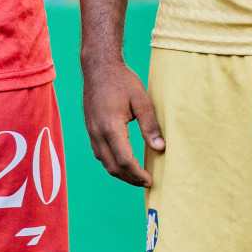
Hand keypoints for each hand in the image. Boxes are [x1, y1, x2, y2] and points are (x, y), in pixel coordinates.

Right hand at [82, 59, 164, 186]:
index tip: (150, 180)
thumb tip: (160, 148)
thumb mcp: (142, 100)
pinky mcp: (90, 130)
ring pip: (104, 162)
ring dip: (120, 173)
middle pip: (112, 167)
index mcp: (110, 128)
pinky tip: (124, 162)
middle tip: (146, 183)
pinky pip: (100, 153)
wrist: (99, 68)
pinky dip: (112, 163)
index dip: (137, 174)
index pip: (124, 161)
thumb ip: (150, 125)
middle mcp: (97, 134)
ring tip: (137, 176)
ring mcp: (91, 133)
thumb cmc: (122, 81)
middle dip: (129, 179)